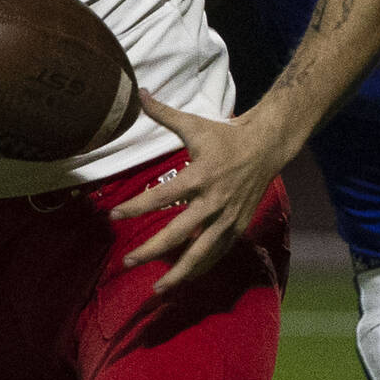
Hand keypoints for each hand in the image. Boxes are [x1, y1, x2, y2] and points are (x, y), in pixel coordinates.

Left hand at [109, 91, 279, 293]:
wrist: (266, 148)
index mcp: (199, 176)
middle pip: (177, 233)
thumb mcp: (194, 124)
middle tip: (127, 261)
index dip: (136, 207)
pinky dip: (199, 268)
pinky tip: (184, 279)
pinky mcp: (237, 227)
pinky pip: (216, 254)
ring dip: (177, 273)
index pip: (161, 197)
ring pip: (200, 253)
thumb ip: (163, 113)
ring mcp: (226, 218)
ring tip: (156, 289)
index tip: (113, 216)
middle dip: (151, 250)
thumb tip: (140, 91)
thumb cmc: (224, 136)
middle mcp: (212, 202)